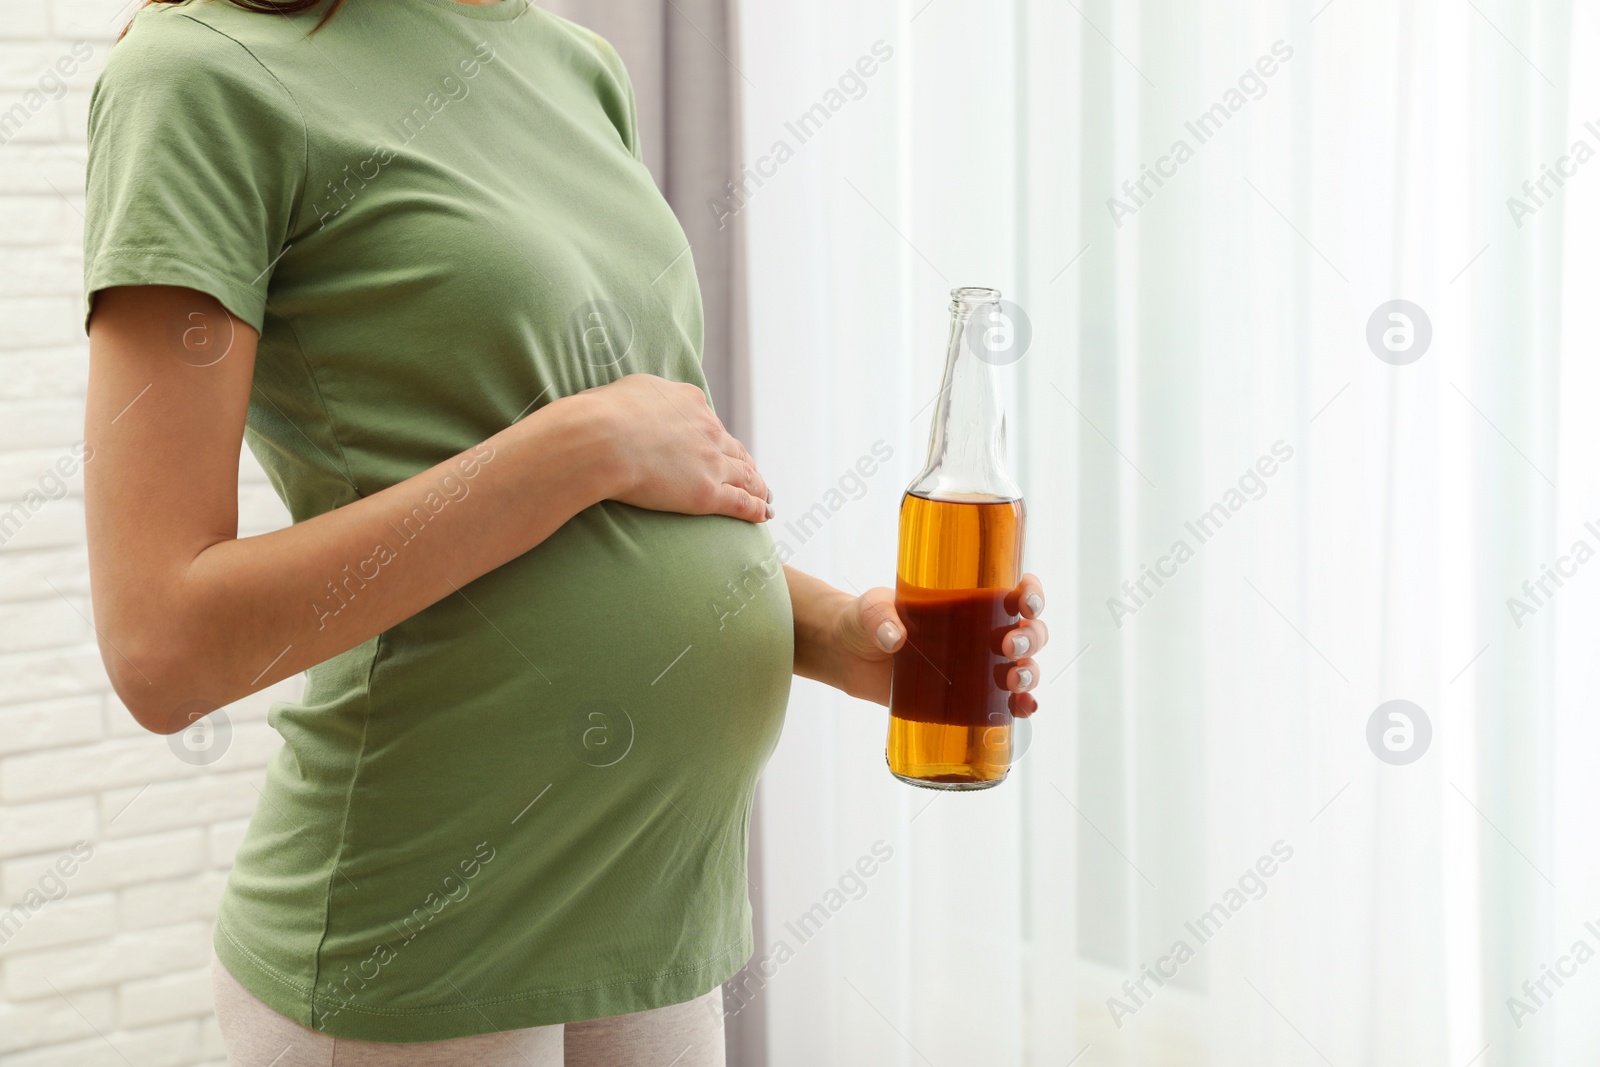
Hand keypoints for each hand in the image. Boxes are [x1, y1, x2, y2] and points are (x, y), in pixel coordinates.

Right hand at [574, 373, 771, 522]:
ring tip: (766, 499)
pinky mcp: (707, 493)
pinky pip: (741, 502)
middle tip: (754, 476)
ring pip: (745, 476)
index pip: (709, 421)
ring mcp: (711, 461)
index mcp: (690, 400)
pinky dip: (756, 509)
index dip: (717, 437)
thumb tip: (638, 403)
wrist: (601, 439)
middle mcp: (708, 428)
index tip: (719, 447)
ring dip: (758, 488)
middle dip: (746, 464)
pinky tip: (764, 515)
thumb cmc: (600, 414)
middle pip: (734, 449)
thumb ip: (644, 398)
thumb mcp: (628, 390)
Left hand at [822, 574, 1047, 712]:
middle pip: (1027, 633)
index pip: (1013, 593)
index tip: (1025, 599)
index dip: (1031, 595)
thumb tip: (895, 639)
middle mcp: (980, 632)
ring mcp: (975, 667)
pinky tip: (1023, 710)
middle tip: (1009, 644)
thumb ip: (878, 617)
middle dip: (1030, 638)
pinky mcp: (963, 697)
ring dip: (1029, 673)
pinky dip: (1020, 706)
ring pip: (1022, 667)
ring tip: (1014, 680)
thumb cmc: (865, 620)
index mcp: (967, 601)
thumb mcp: (869, 609)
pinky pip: (1002, 704)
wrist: (847, 655)